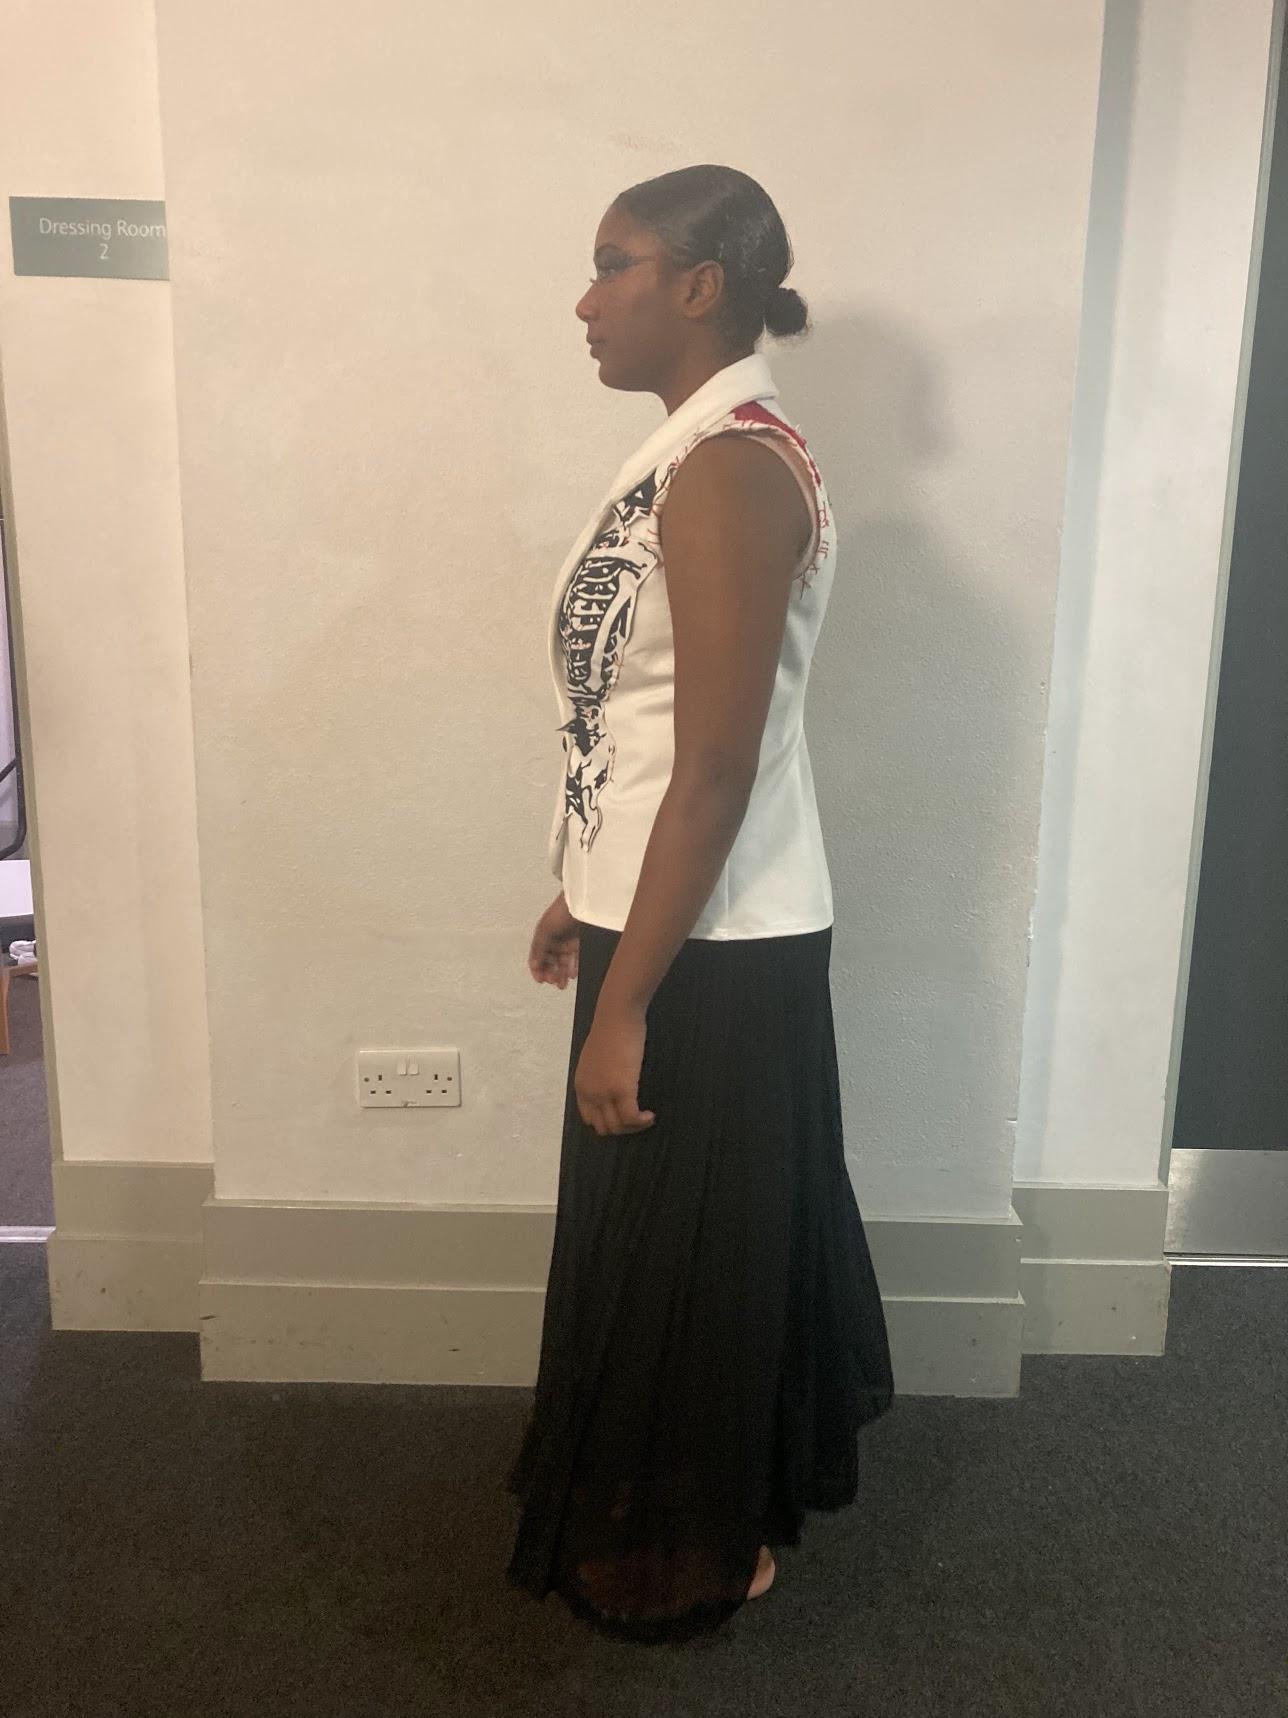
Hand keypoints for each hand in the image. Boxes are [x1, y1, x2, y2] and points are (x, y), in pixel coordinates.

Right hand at [528, 892, 579, 988]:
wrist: (582, 900)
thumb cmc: (561, 912)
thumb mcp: (545, 931)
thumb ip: (538, 948)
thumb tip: (534, 965)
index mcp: (542, 936)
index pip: (537, 957)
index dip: (537, 969)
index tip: (540, 980)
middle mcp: (554, 940)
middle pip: (550, 962)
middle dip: (550, 974)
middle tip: (553, 982)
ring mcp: (567, 941)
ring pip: (562, 962)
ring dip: (561, 974)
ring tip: (562, 983)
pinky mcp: (580, 942)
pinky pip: (575, 958)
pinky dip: (573, 967)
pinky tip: (572, 974)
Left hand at [575, 1006, 656, 1136]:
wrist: (617, 1016)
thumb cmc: (611, 1031)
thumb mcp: (596, 1059)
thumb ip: (599, 1076)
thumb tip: (612, 1087)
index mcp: (581, 1085)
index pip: (589, 1118)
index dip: (607, 1122)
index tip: (624, 1116)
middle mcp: (589, 1093)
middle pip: (604, 1127)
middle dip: (622, 1128)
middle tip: (638, 1119)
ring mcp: (604, 1093)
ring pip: (618, 1127)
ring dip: (634, 1127)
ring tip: (646, 1118)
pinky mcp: (622, 1089)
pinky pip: (631, 1118)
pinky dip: (642, 1121)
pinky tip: (650, 1115)